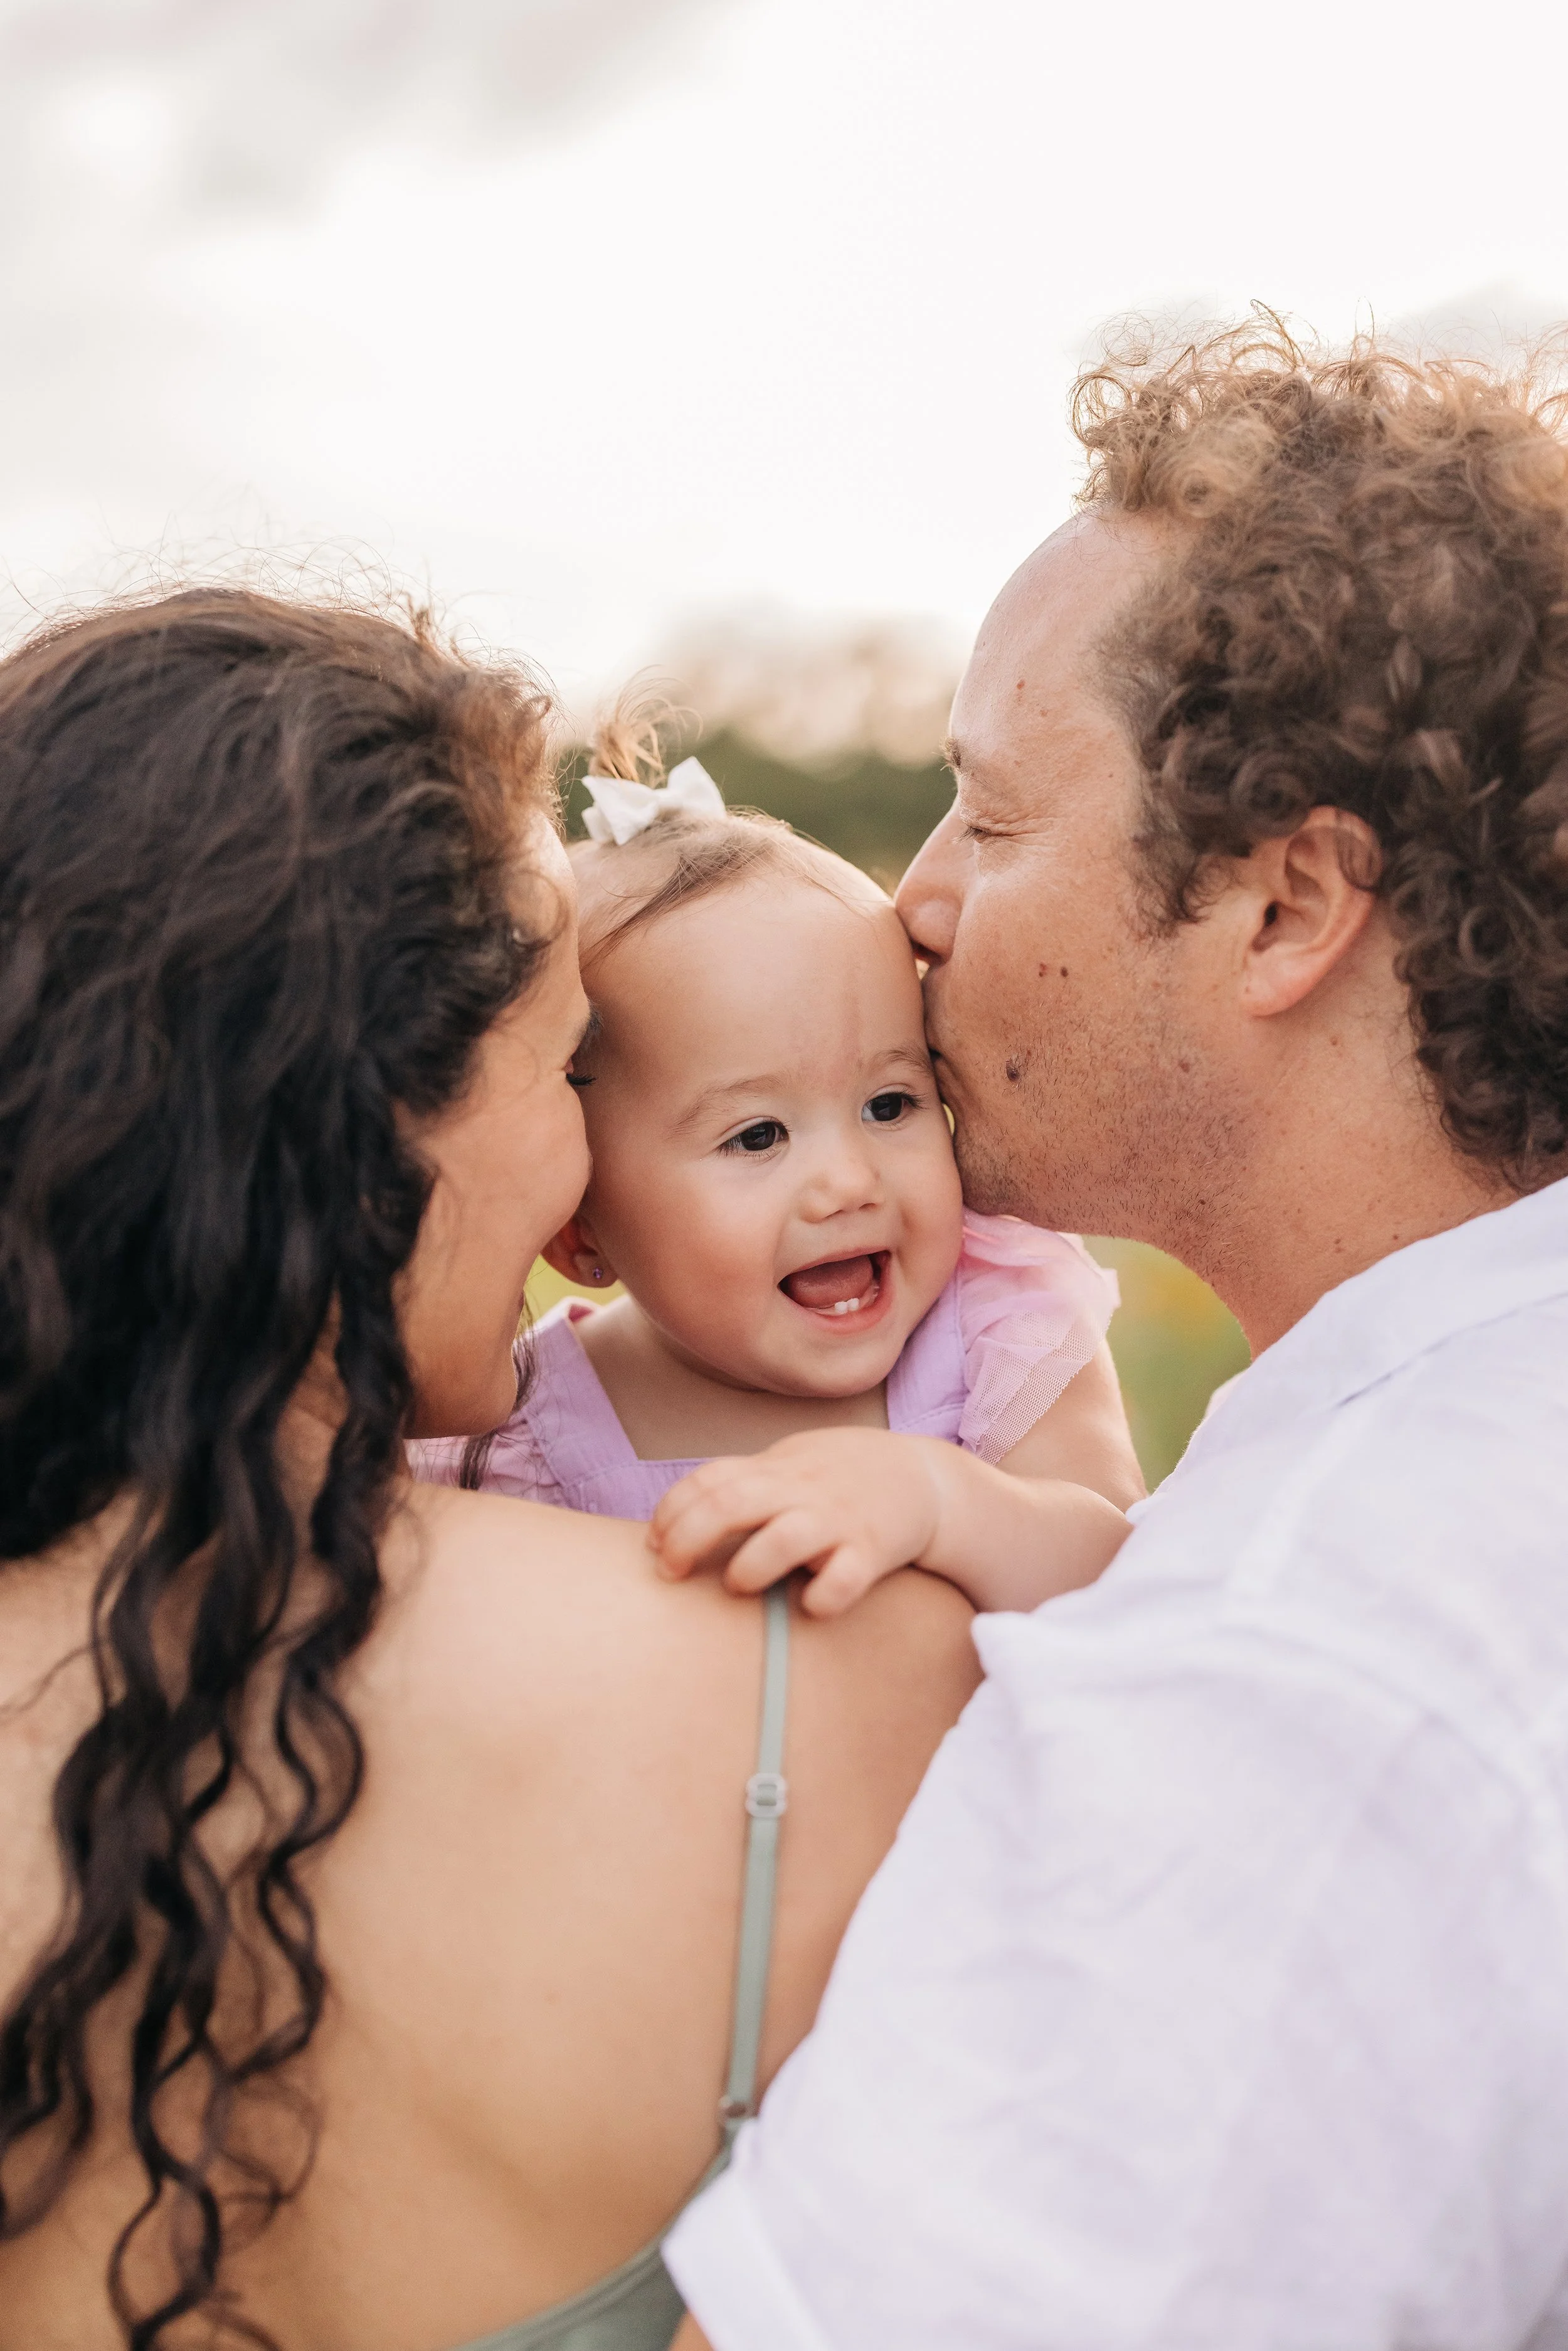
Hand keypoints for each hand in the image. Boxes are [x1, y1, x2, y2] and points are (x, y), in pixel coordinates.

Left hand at [648, 1429, 946, 1617]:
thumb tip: (674, 1521)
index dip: (670, 1512)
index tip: (652, 1545)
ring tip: (739, 1584)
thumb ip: (740, 1486)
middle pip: (730, 1504)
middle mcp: (802, 1490)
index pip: (708, 1480)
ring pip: (784, 1537)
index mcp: (776, 1469)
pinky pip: (846, 1576)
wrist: (926, 1480)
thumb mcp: (789, 1467)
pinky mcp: (874, 1550)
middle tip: (669, 1572)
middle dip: (688, 1538)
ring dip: (750, 1566)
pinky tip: (809, 1606)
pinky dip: (823, 1596)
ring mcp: (838, 1519)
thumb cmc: (841, 1480)